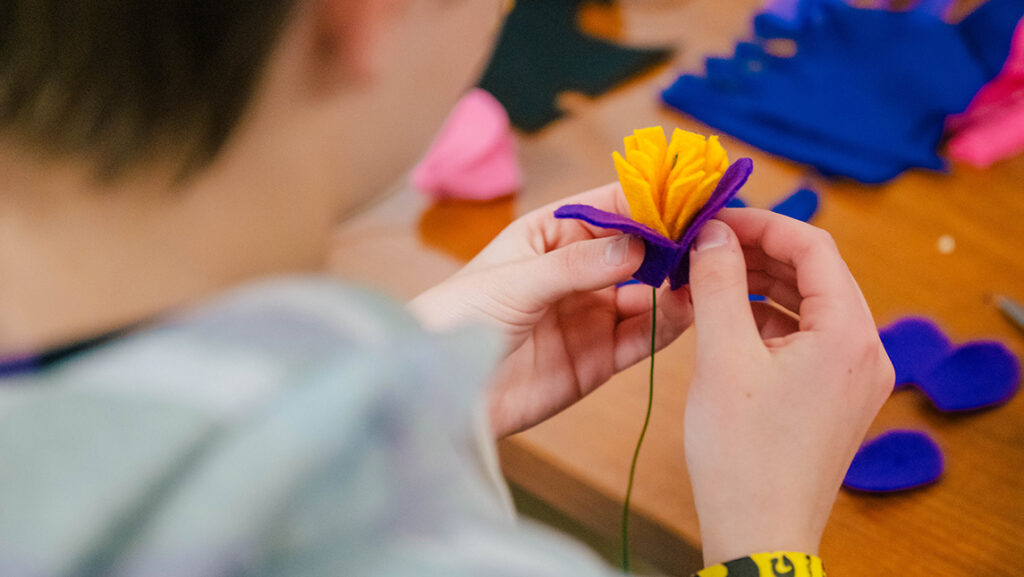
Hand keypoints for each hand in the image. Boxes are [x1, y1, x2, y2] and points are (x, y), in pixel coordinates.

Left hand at [409, 183, 692, 437]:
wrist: (442, 393)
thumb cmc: (459, 318)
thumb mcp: (515, 281)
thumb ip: (577, 264)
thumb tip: (638, 245)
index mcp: (552, 234)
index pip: (612, 207)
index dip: (654, 201)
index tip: (694, 196)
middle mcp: (578, 271)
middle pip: (641, 251)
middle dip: (677, 243)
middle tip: (717, 238)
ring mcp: (591, 314)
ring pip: (650, 294)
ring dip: (680, 284)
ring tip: (712, 276)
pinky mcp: (599, 358)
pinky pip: (644, 337)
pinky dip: (670, 324)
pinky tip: (691, 310)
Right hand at [683, 209, 893, 566]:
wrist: (759, 531)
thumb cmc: (743, 454)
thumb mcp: (722, 356)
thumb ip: (718, 284)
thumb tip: (712, 233)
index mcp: (849, 335)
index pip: (814, 247)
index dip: (762, 223)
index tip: (716, 217)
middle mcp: (866, 350)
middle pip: (816, 273)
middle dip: (759, 253)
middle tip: (707, 245)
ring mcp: (855, 376)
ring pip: (810, 304)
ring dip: (763, 285)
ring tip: (711, 277)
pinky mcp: (836, 395)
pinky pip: (807, 337)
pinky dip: (770, 320)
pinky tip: (730, 319)